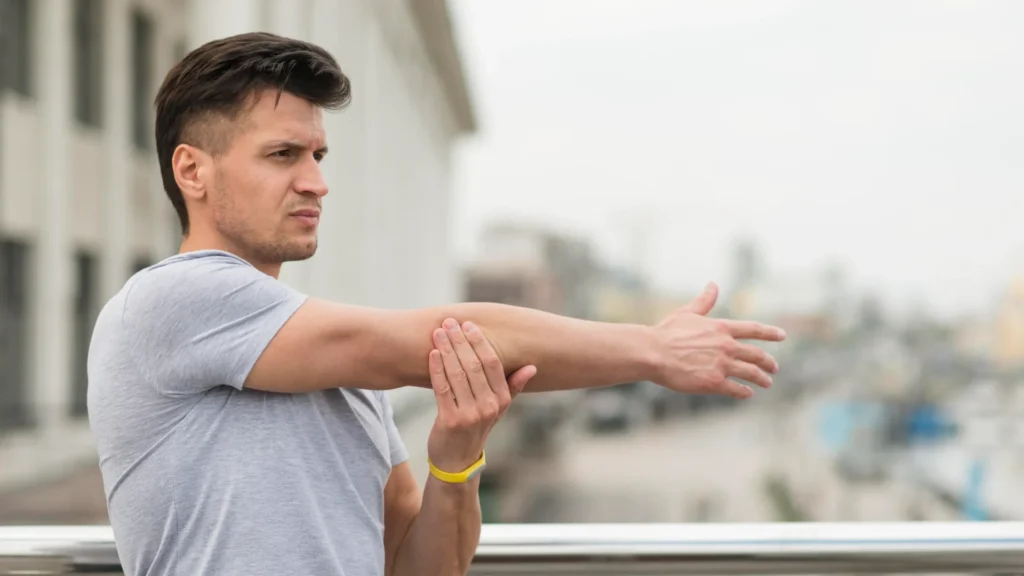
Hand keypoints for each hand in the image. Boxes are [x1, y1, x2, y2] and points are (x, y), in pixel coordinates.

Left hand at [426, 318, 537, 473]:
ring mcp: (469, 415)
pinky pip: (442, 388)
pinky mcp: (450, 421)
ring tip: (438, 333)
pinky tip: (433, 354)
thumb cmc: (477, 428)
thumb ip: (513, 387)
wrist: (457, 460)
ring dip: (447, 350)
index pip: (492, 363)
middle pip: (473, 365)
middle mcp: (489, 407)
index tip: (468, 324)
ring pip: (457, 374)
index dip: (480, 341)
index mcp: (502, 400)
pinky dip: (436, 369)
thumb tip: (532, 367)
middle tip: (449, 322)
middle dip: (460, 341)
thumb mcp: (499, 409)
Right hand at [653, 282, 785, 398]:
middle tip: (775, 368)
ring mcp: (722, 365)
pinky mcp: (714, 382)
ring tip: (767, 383)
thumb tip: (713, 284)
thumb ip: (704, 301)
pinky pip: (736, 389)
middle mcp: (726, 346)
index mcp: (722, 328)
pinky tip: (747, 393)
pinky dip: (744, 392)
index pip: (753, 329)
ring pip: (751, 373)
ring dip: (761, 378)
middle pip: (756, 355)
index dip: (770, 333)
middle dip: (769, 362)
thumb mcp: (688, 312)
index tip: (782, 336)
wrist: (654, 352)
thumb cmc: (667, 332)